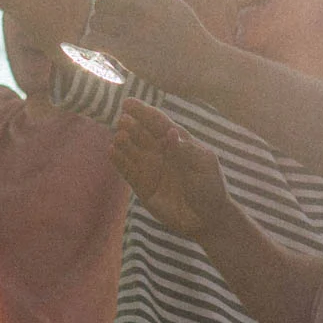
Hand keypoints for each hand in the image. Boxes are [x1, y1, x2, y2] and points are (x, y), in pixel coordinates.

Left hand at [85, 0, 213, 93]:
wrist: (206, 66)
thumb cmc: (191, 40)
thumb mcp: (175, 7)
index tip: (118, 14)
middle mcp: (142, 6)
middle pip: (102, 1)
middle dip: (104, 16)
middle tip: (111, 31)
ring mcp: (134, 27)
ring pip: (95, 20)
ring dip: (98, 31)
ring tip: (107, 42)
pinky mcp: (127, 50)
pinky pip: (93, 40)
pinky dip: (91, 46)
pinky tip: (100, 52)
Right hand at [112, 98, 229, 240]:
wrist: (207, 219)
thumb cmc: (210, 188)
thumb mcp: (204, 165)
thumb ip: (186, 150)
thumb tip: (170, 132)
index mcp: (178, 142)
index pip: (158, 123)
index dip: (144, 112)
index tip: (128, 103)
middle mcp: (161, 152)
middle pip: (142, 134)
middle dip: (132, 125)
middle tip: (123, 120)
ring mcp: (151, 168)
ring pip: (132, 150)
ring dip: (124, 142)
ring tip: (119, 137)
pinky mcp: (143, 185)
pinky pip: (127, 170)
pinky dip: (119, 160)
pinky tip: (112, 151)